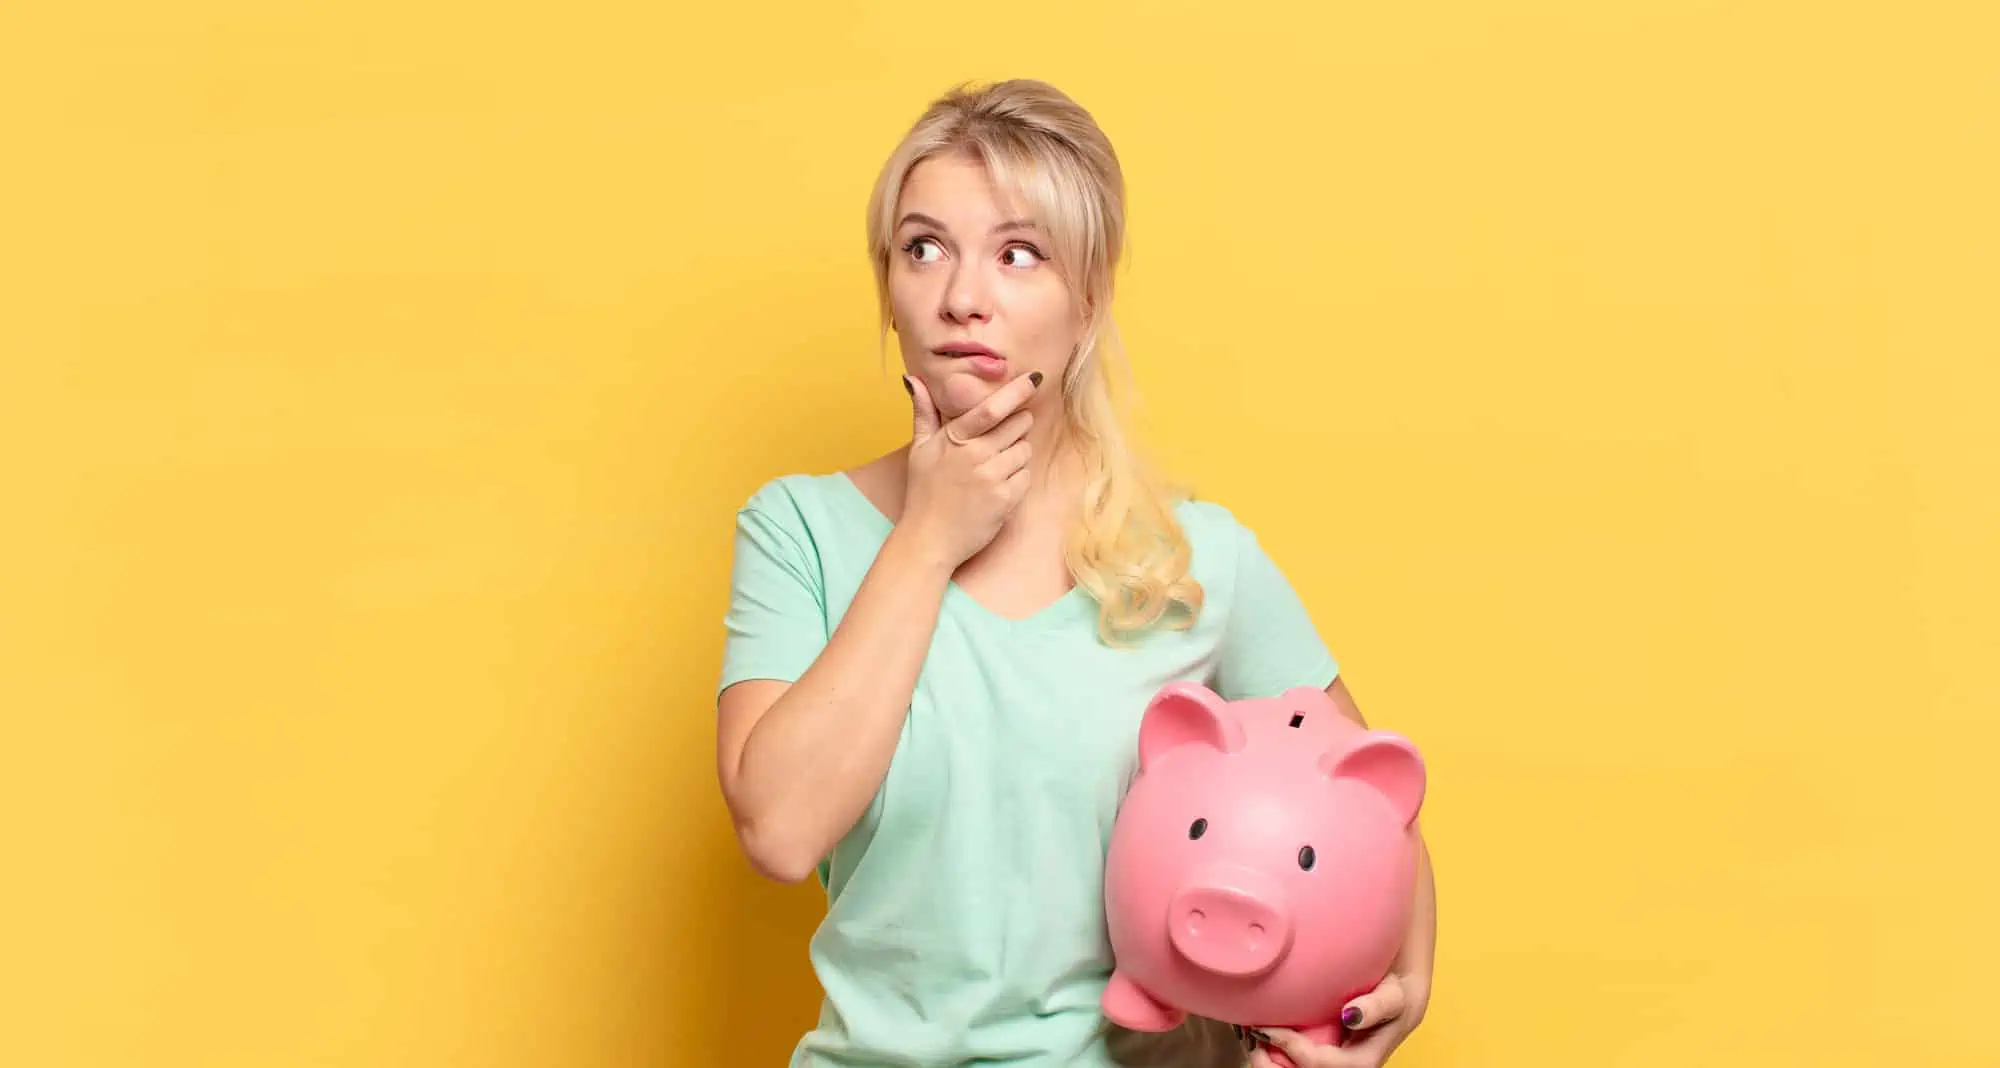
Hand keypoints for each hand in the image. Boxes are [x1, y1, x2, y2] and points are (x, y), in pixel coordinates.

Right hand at [898, 370, 1040, 567]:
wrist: (929, 539)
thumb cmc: (923, 493)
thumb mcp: (920, 449)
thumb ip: (923, 412)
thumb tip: (914, 378)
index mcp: (955, 439)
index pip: (991, 408)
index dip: (1016, 391)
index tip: (1034, 379)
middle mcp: (975, 455)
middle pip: (1018, 425)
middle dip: (1019, 425)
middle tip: (1004, 436)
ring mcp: (992, 478)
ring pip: (1025, 450)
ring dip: (1018, 454)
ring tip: (996, 466)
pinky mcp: (1005, 500)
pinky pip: (1026, 476)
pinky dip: (1018, 478)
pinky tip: (999, 486)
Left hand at [1247, 974, 1426, 1067]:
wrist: (1396, 1003)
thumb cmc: (1394, 997)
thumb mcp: (1394, 997)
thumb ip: (1378, 1006)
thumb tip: (1352, 1015)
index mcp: (1361, 1064)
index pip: (1318, 1064)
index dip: (1289, 1047)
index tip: (1264, 1026)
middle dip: (1268, 1065)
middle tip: (1250, 1037)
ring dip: (1266, 1064)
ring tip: (1249, 1038)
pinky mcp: (1319, 1064)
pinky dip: (1271, 1059)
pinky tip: (1258, 1038)